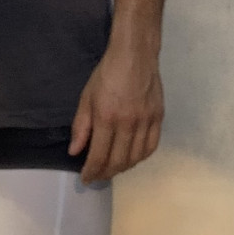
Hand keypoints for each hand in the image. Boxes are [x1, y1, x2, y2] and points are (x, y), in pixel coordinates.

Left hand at [69, 41, 163, 183]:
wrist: (134, 55)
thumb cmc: (107, 74)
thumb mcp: (87, 97)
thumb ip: (81, 126)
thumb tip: (75, 152)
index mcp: (106, 118)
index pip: (99, 156)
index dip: (91, 172)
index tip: (86, 179)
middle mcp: (128, 123)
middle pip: (118, 161)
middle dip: (106, 173)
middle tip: (98, 176)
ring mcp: (146, 121)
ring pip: (136, 158)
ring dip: (123, 168)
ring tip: (113, 168)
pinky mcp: (158, 118)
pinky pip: (151, 147)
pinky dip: (141, 157)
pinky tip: (132, 157)